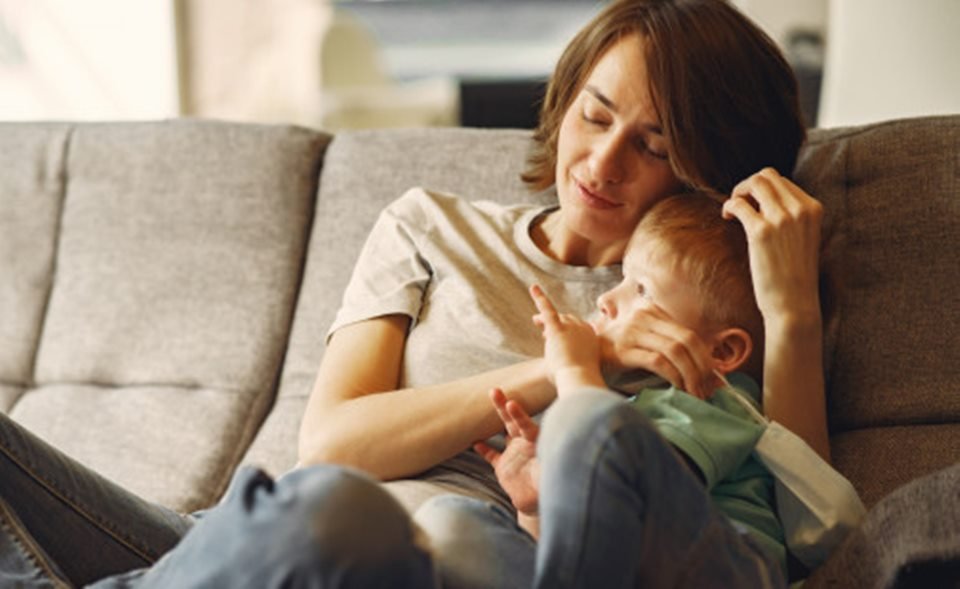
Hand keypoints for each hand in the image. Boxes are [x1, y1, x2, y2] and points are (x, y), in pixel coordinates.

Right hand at [474, 388, 539, 515]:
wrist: (540, 504)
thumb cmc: (551, 490)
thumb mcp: (551, 479)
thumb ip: (549, 469)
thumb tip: (554, 460)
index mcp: (538, 446)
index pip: (529, 428)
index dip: (521, 417)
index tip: (513, 404)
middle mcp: (526, 445)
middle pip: (515, 422)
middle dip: (505, 406)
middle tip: (496, 391)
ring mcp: (514, 454)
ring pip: (504, 430)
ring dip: (498, 415)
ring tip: (492, 394)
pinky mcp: (504, 467)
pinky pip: (491, 454)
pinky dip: (484, 449)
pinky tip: (476, 442)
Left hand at [529, 284, 604, 392]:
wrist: (579, 378)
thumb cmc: (578, 380)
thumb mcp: (582, 371)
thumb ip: (576, 366)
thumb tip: (571, 375)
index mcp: (591, 338)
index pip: (578, 329)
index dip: (567, 333)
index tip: (559, 342)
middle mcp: (583, 328)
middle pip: (567, 320)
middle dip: (556, 325)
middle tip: (544, 332)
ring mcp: (571, 327)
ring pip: (556, 317)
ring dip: (545, 319)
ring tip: (536, 320)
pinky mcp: (557, 328)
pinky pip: (548, 309)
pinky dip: (540, 298)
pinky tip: (533, 288)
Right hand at [595, 305, 717, 398]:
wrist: (579, 356)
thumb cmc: (615, 353)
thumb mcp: (643, 341)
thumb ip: (668, 347)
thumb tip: (708, 371)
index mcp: (651, 311)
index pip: (688, 333)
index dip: (706, 356)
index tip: (715, 378)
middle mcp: (643, 317)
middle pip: (686, 340)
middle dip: (703, 367)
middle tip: (709, 388)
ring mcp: (632, 332)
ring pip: (675, 350)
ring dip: (691, 375)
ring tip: (696, 393)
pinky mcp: (623, 349)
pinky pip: (658, 361)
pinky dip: (674, 376)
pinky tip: (678, 388)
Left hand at [722, 167, 823, 322]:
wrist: (794, 304)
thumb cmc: (794, 275)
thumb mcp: (803, 238)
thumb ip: (791, 217)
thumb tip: (763, 201)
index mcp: (813, 208)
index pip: (783, 181)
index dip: (763, 190)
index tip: (754, 206)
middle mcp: (800, 209)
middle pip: (768, 175)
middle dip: (749, 186)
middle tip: (740, 204)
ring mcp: (782, 218)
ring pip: (755, 182)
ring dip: (739, 192)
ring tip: (733, 211)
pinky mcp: (761, 231)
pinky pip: (738, 204)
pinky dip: (729, 207)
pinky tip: (727, 219)